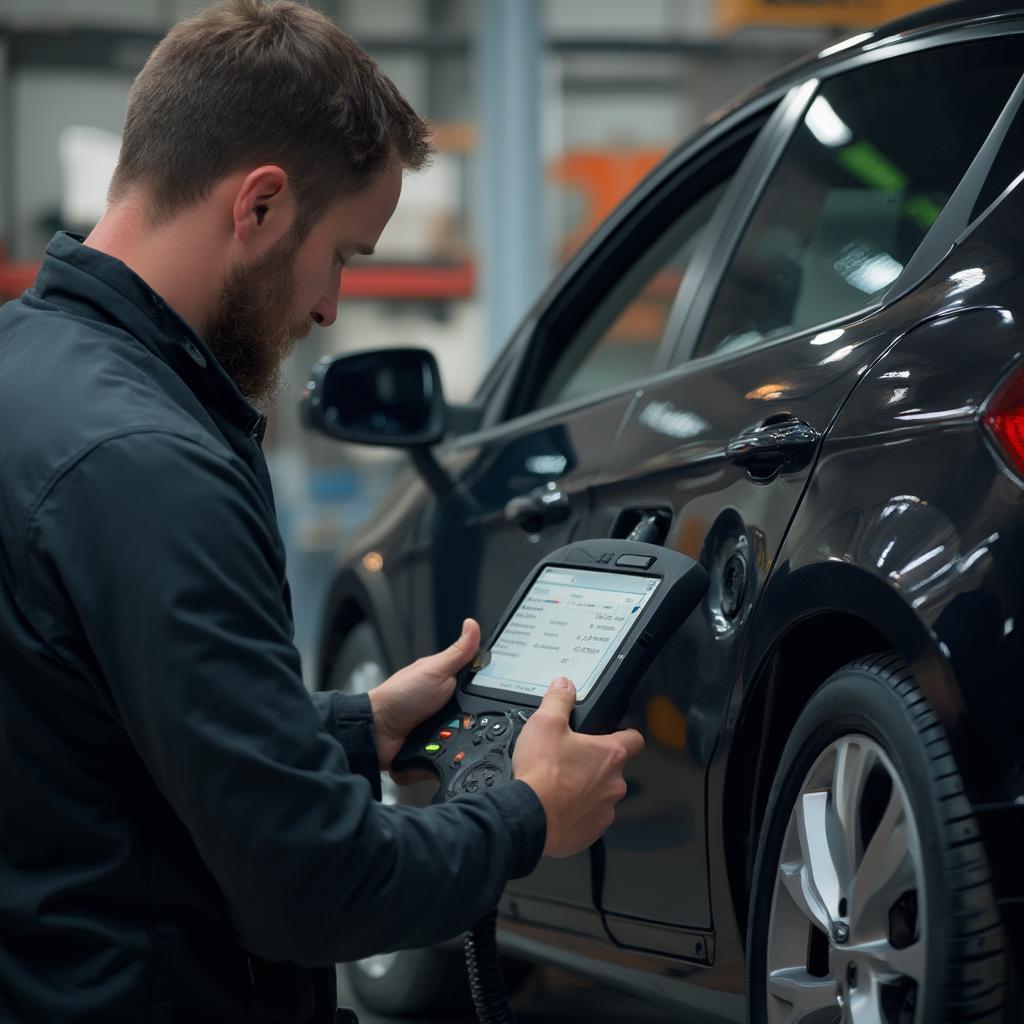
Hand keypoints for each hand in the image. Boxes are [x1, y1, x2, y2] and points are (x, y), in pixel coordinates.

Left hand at [367, 618, 479, 769]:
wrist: (377, 732)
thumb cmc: (400, 696)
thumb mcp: (434, 670)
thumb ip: (458, 651)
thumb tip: (473, 624)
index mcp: (448, 678)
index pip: (480, 678)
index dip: (490, 682)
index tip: (499, 685)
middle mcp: (447, 700)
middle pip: (479, 709)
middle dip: (474, 714)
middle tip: (462, 713)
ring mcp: (444, 723)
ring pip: (471, 731)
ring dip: (464, 733)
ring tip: (451, 731)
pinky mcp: (439, 745)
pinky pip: (457, 748)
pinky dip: (454, 749)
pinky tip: (448, 747)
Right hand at [512, 677, 643, 857]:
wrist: (528, 817)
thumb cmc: (541, 773)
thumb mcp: (545, 723)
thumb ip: (559, 700)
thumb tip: (564, 685)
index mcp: (609, 755)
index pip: (634, 740)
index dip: (626, 735)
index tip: (617, 736)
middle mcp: (613, 784)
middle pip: (612, 769)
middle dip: (593, 765)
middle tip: (568, 761)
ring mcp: (604, 811)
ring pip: (600, 795)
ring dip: (585, 791)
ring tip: (559, 785)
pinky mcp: (591, 832)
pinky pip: (588, 819)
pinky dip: (576, 813)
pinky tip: (556, 806)